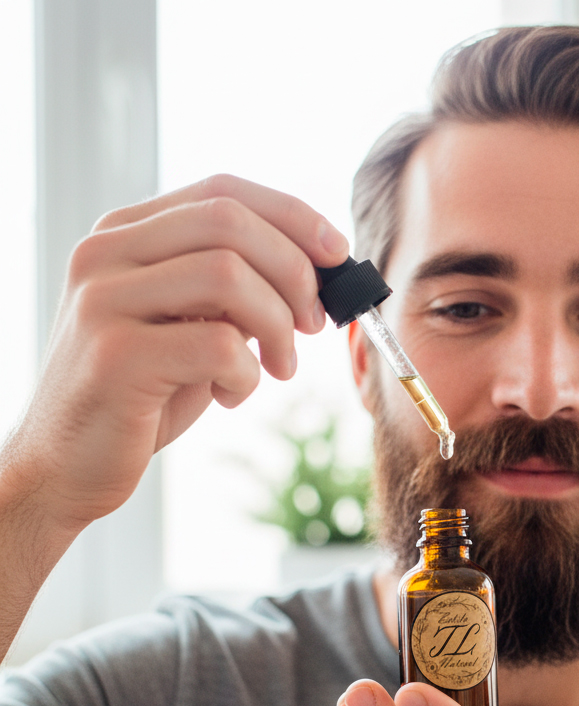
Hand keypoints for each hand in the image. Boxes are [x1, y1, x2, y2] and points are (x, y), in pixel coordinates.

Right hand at [4, 173, 348, 534]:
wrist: (66, 464)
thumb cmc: (142, 394)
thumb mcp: (190, 326)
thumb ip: (234, 290)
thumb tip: (318, 272)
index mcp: (125, 235)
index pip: (222, 192)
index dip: (293, 217)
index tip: (337, 254)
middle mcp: (105, 253)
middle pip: (230, 222)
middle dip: (295, 273)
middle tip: (313, 325)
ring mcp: (103, 300)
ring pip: (229, 276)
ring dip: (278, 327)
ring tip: (277, 368)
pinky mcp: (116, 355)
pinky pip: (219, 344)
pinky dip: (248, 374)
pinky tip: (230, 395)